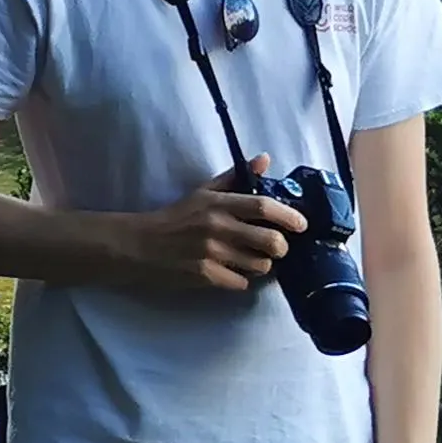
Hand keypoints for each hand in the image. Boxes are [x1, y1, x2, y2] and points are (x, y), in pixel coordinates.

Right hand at [127, 153, 306, 291]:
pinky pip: (242, 283)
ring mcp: (212, 254)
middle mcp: (217, 227)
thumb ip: (236, 177)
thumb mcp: (203, 192)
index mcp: (218, 203)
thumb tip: (265, 159)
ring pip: (261, 265)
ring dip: (263, 265)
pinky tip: (233, 272)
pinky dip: (242, 279)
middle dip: (282, 247)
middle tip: (278, 247)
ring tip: (253, 259)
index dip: (289, 216)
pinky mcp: (206, 276)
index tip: (302, 225)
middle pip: (271, 241)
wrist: (140, 245)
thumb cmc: (175, 217)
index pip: (263, 206)